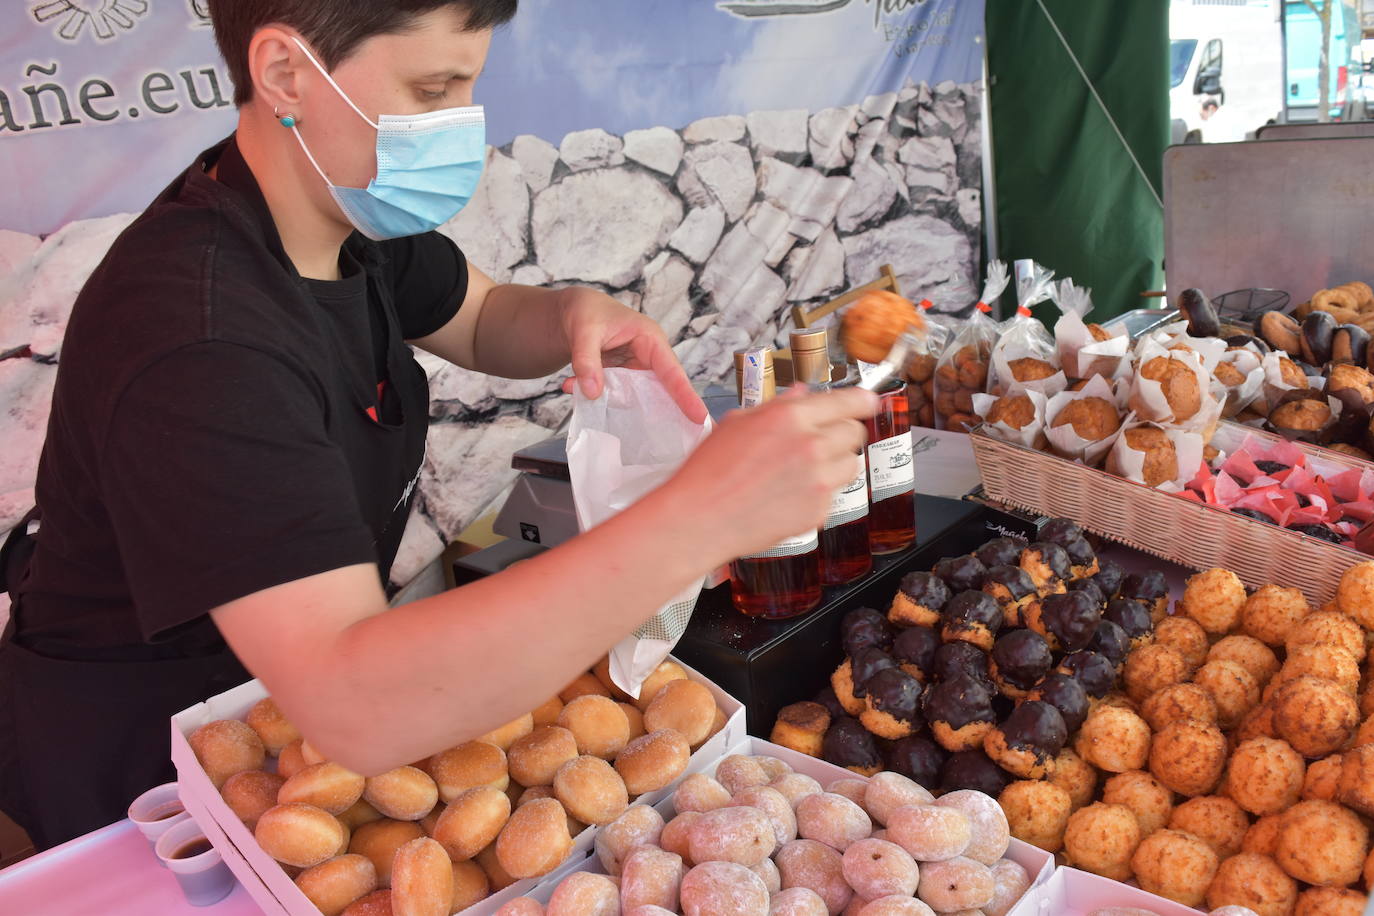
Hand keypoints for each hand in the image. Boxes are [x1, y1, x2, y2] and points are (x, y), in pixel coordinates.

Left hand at [557, 287, 706, 423]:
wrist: (572, 311)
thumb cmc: (586, 311)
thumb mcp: (584, 330)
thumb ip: (586, 360)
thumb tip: (592, 392)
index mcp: (650, 340)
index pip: (672, 371)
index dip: (685, 395)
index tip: (700, 418)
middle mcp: (648, 358)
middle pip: (662, 391)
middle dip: (664, 414)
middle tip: (674, 440)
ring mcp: (634, 371)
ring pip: (636, 398)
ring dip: (615, 405)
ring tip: (599, 410)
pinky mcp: (620, 380)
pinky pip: (615, 397)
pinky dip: (597, 399)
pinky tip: (571, 388)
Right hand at [660, 386, 878, 564]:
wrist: (701, 518)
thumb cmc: (710, 472)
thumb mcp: (738, 423)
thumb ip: (778, 406)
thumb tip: (802, 395)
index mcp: (791, 417)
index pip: (848, 401)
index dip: (863, 400)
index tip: (868, 402)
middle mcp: (811, 445)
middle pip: (855, 432)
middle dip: (843, 432)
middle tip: (823, 440)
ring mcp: (819, 481)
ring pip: (851, 464)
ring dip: (836, 463)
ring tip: (805, 469)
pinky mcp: (819, 510)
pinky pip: (834, 494)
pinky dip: (820, 492)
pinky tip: (790, 493)